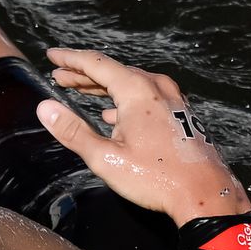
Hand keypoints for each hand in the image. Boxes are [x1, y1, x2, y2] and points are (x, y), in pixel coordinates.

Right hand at [36, 47, 250, 224]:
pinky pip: (146, 95)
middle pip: (113, 71)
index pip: (96, 64)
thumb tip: (45, 109)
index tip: (52, 55)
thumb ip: (73, 131)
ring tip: (81, 90)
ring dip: (103, 85)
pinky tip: (113, 113)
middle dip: (83, 73)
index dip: (70, 59)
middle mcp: (156, 88)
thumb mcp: (105, 157)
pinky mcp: (180, 113)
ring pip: (130, 82)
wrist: (204, 193)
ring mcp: (172, 99)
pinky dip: (123, 97)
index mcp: (137, 91)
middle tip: (60, 76)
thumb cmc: (156, 177)